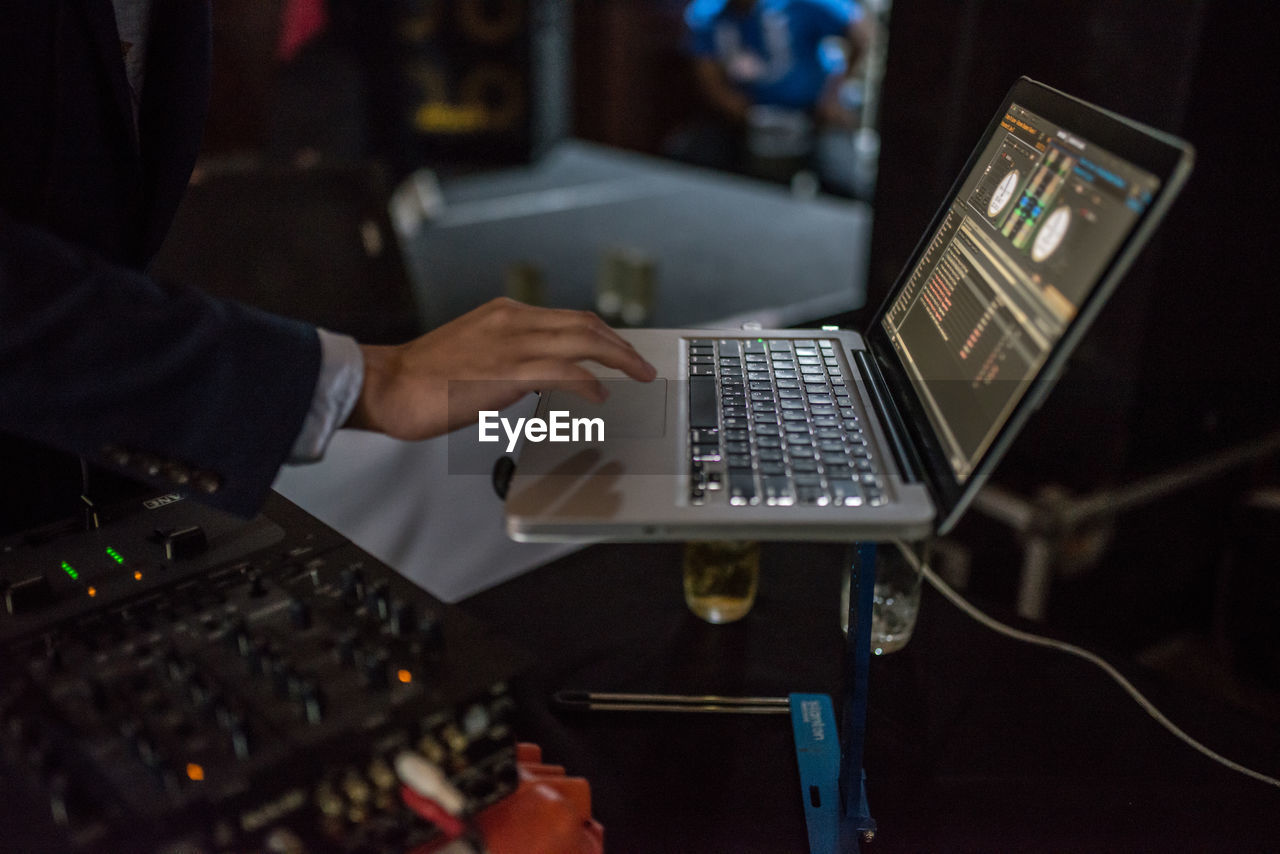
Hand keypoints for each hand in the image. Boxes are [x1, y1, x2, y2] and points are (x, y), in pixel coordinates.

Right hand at [345, 298, 656, 440]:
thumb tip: (538, 378)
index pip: (568, 318)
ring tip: (638, 376)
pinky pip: (563, 372)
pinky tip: (600, 396)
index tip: (620, 351)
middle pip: (585, 324)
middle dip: (620, 345)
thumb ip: (508, 359)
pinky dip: (589, 382)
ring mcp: (511, 344)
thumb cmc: (422, 378)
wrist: (387, 385)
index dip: (602, 335)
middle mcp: (512, 321)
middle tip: (642, 365)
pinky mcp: (507, 371)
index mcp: (504, 314)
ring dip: (618, 359)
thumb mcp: (473, 354)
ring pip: (583, 342)